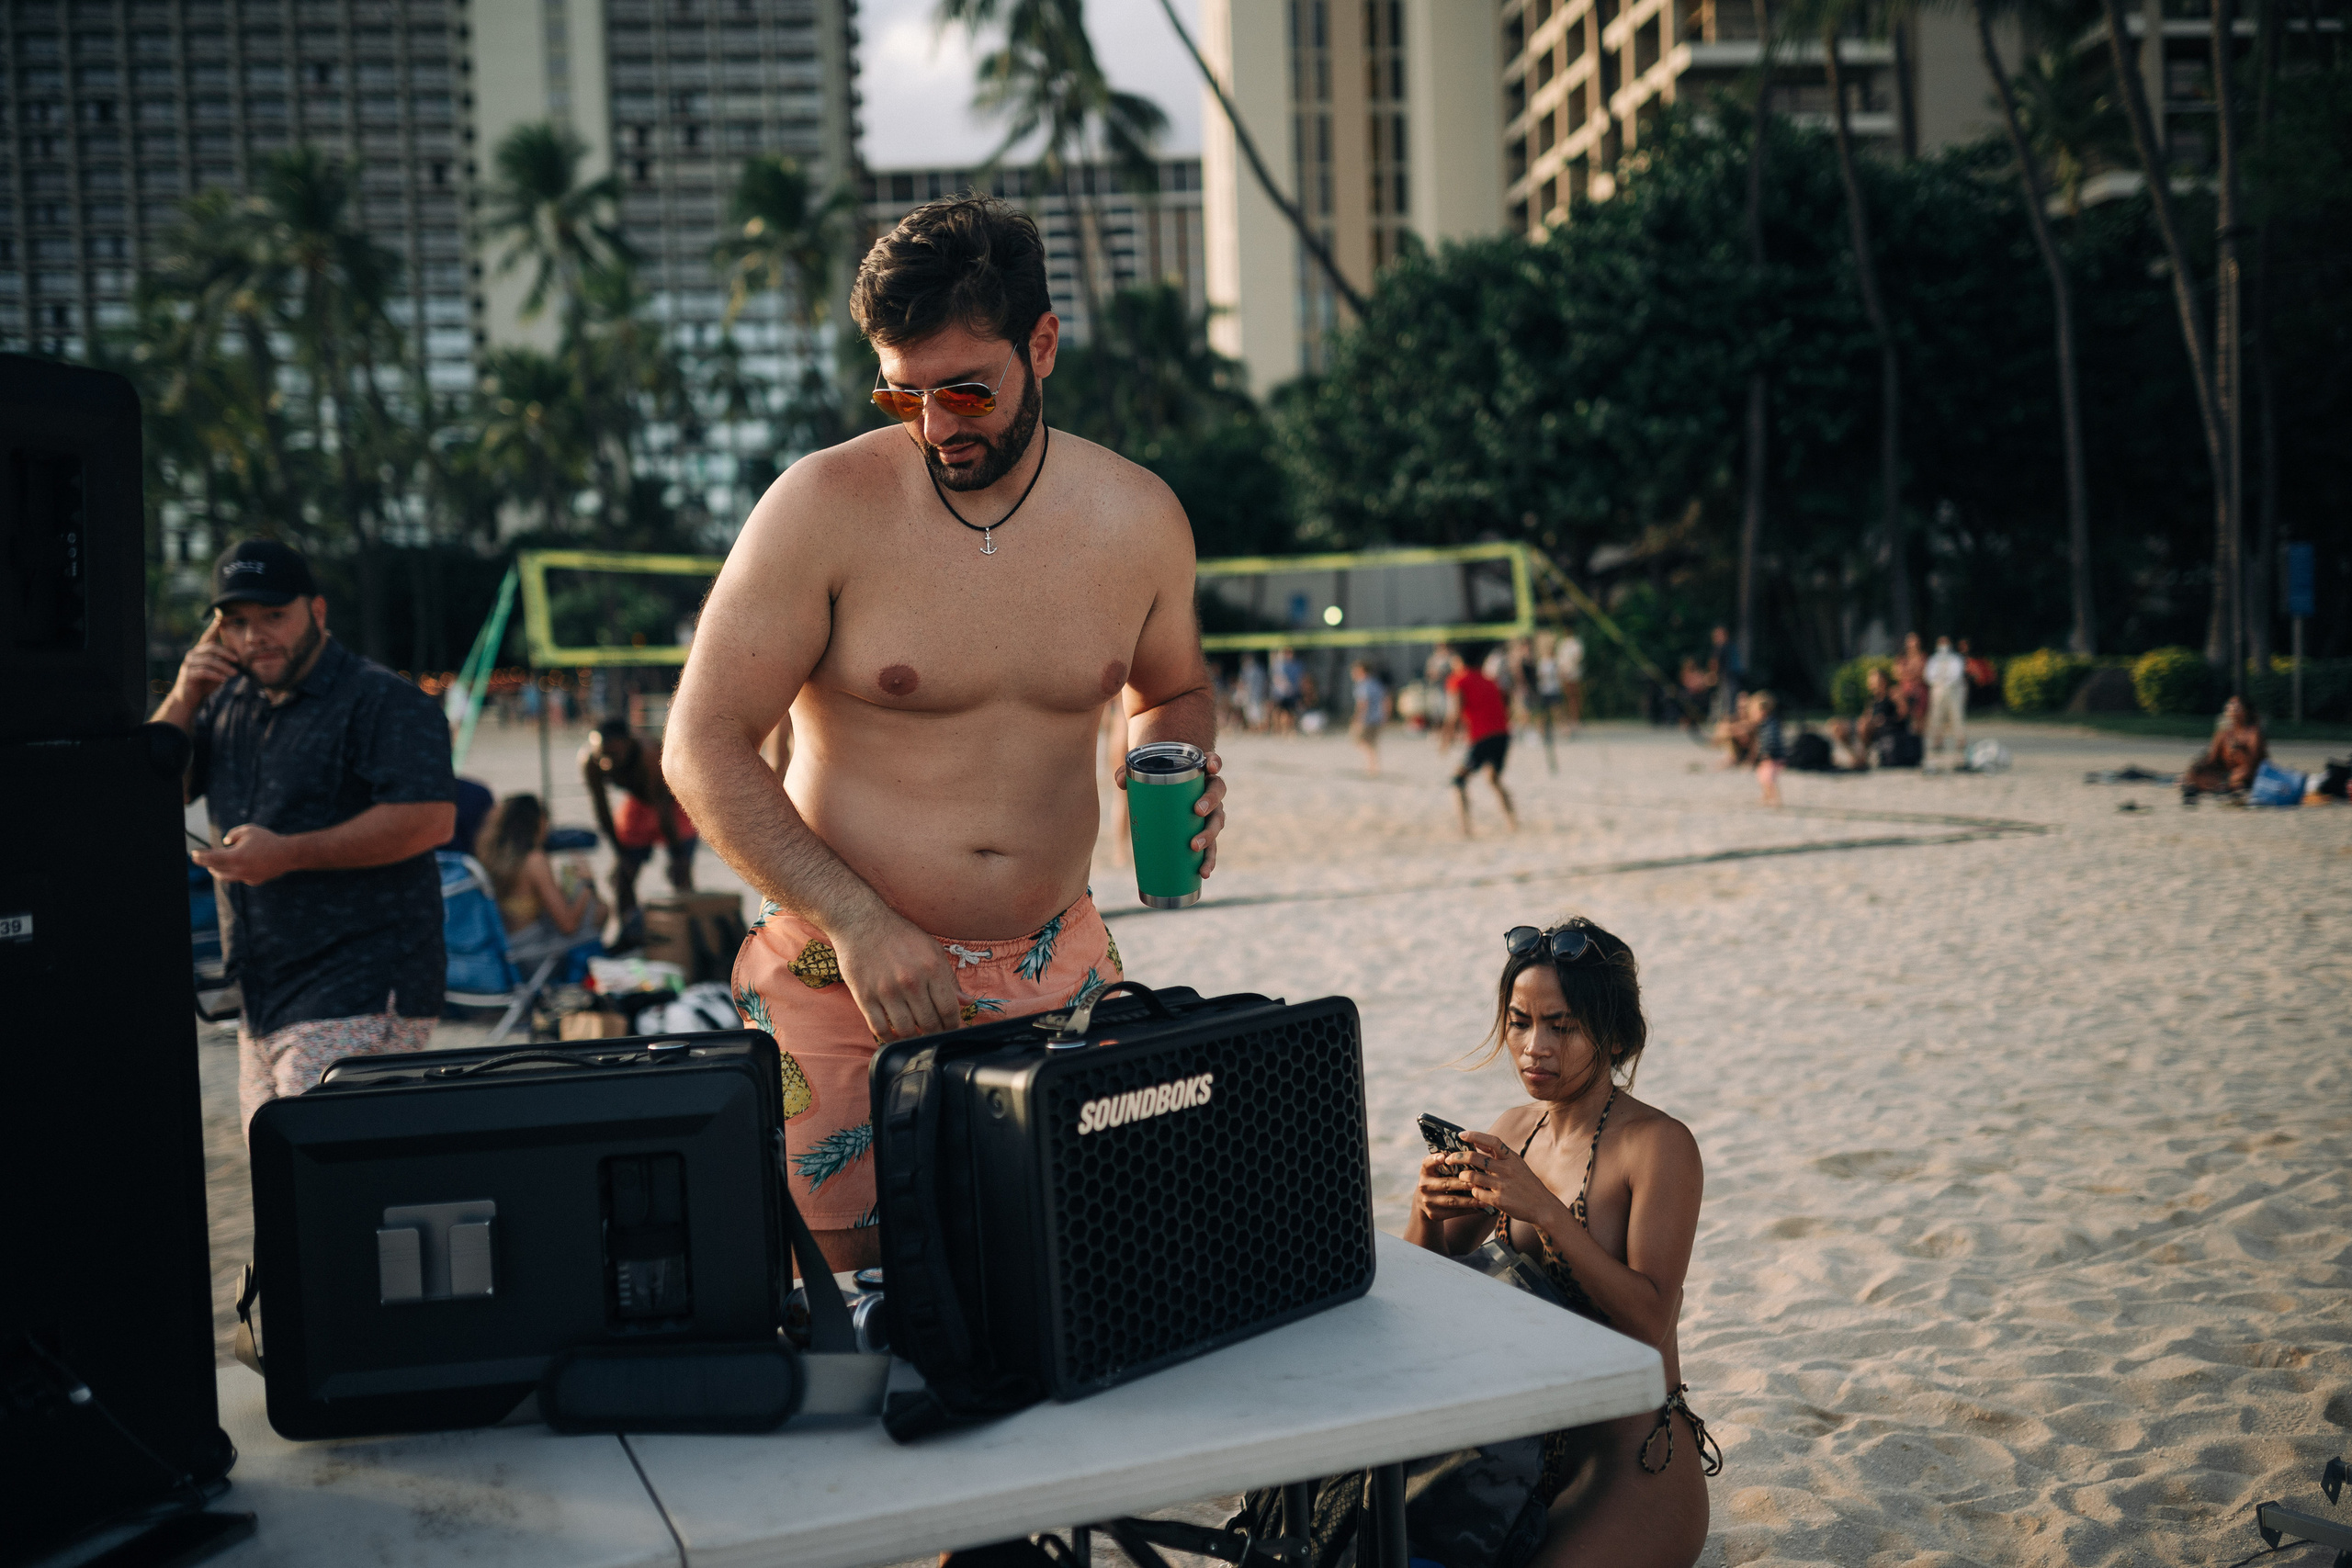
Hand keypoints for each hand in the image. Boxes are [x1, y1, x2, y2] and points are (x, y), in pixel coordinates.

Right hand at [172, 616, 241, 710]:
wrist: (190, 699)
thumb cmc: (206, 683)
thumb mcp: (218, 671)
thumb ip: (225, 662)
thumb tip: (242, 657)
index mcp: (200, 651)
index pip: (208, 636)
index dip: (214, 626)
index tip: (221, 615)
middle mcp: (193, 655)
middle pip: (211, 647)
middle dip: (226, 653)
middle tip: (238, 661)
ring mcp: (188, 664)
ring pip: (208, 660)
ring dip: (224, 666)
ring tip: (234, 674)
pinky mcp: (188, 675)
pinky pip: (203, 672)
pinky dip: (215, 675)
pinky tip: (223, 679)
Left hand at [195, 823, 299, 885]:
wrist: (288, 854)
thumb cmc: (268, 840)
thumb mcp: (249, 830)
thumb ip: (233, 834)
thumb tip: (226, 842)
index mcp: (235, 857)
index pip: (211, 858)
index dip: (200, 856)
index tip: (193, 854)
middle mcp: (238, 870)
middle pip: (215, 870)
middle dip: (207, 864)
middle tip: (200, 858)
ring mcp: (246, 877)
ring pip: (225, 877)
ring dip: (218, 871)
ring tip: (214, 865)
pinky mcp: (254, 881)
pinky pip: (239, 878)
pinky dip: (234, 872)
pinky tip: (237, 866)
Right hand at [830, 905, 962, 1043]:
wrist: (860, 922)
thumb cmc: (899, 935)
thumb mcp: (931, 948)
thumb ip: (949, 977)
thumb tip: (967, 1001)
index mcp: (930, 968)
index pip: (949, 1009)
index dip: (954, 1025)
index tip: (953, 1029)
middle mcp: (910, 982)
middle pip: (929, 1024)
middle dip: (936, 1034)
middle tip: (936, 1035)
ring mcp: (886, 991)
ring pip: (906, 1031)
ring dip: (914, 1039)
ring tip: (918, 1037)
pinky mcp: (864, 997)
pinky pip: (880, 1029)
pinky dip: (890, 1039)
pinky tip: (896, 1037)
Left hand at [1113, 749, 1228, 877]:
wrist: (1164, 797)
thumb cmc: (1155, 782)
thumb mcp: (1142, 775)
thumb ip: (1129, 773)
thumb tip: (1121, 782)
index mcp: (1199, 772)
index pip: (1213, 762)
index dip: (1216, 762)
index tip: (1212, 767)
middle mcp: (1209, 791)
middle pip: (1218, 792)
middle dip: (1211, 802)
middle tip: (1197, 811)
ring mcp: (1210, 813)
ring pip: (1217, 822)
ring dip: (1210, 836)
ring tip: (1195, 847)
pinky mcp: (1204, 833)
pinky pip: (1212, 847)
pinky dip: (1209, 860)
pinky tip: (1204, 872)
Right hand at [1412, 1149, 1486, 1221]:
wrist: (1425, 1203)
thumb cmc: (1439, 1179)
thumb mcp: (1438, 1170)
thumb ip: (1449, 1162)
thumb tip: (1471, 1151)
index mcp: (1425, 1171)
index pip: (1427, 1163)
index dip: (1434, 1159)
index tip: (1444, 1157)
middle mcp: (1423, 1186)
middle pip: (1445, 1184)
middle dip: (1462, 1183)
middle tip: (1476, 1182)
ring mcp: (1428, 1202)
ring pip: (1452, 1201)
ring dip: (1469, 1200)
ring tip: (1483, 1199)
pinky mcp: (1434, 1215)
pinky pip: (1454, 1212)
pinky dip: (1469, 1210)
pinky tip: (1480, 1208)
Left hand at [1458, 1130, 1567, 1232]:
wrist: (1542, 1206)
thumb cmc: (1526, 1184)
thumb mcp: (1517, 1164)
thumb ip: (1498, 1154)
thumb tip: (1477, 1143)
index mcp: (1512, 1158)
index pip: (1492, 1141)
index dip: (1475, 1136)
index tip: (1461, 1135)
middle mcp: (1507, 1169)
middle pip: (1475, 1158)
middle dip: (1458, 1157)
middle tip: (1449, 1159)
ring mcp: (1502, 1185)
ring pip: (1472, 1176)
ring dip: (1463, 1176)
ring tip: (1462, 1176)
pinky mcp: (1499, 1200)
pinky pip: (1477, 1193)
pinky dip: (1473, 1191)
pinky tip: (1474, 1191)